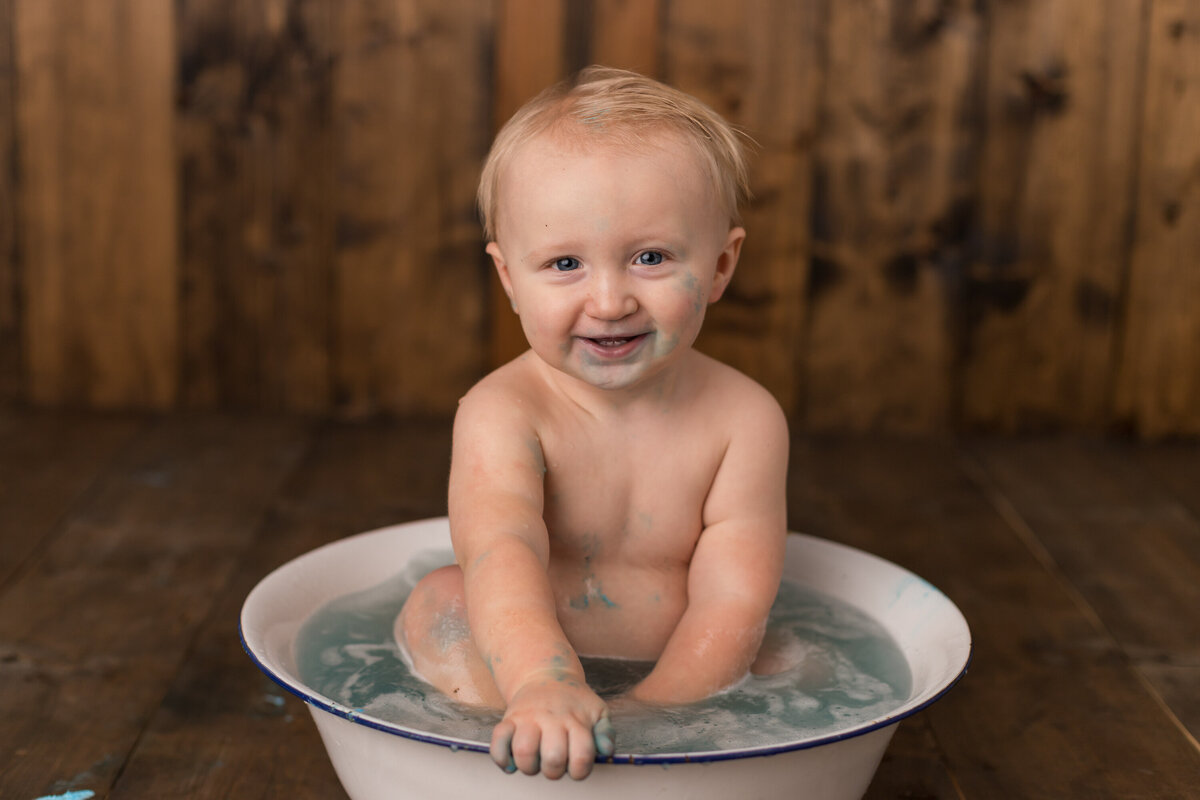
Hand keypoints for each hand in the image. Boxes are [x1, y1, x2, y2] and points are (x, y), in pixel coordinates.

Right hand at [489, 675, 613, 779]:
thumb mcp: (597, 711)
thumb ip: (605, 732)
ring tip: (534, 763)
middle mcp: (551, 718)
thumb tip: (605, 751)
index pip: (582, 755)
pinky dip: (501, 758)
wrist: (547, 674)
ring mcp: (528, 717)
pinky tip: (511, 763)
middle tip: (555, 765)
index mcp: (576, 720)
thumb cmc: (575, 701)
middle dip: (554, 771)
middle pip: (553, 757)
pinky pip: (498, 740)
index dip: (580, 771)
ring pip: (523, 751)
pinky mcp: (509, 718)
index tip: (576, 767)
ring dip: (529, 767)